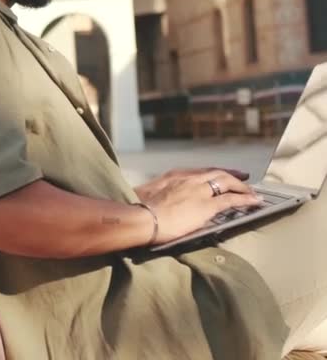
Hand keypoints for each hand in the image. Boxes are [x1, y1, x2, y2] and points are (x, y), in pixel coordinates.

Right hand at [137, 169, 260, 245]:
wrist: (139, 217)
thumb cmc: (136, 210)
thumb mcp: (146, 195)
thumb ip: (157, 195)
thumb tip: (156, 202)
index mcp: (174, 176)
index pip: (200, 172)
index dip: (213, 172)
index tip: (221, 173)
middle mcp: (189, 179)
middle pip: (216, 173)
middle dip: (232, 175)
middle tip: (244, 178)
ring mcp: (198, 191)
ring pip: (226, 183)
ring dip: (241, 187)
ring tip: (252, 193)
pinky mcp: (206, 206)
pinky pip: (231, 200)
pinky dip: (244, 199)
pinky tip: (253, 201)